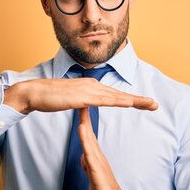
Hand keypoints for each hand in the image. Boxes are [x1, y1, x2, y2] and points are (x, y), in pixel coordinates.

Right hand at [4, 78, 157, 113]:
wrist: (33, 92)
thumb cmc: (49, 97)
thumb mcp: (69, 99)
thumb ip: (80, 101)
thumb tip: (85, 104)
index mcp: (90, 86)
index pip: (114, 94)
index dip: (130, 99)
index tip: (144, 104)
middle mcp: (92, 85)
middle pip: (119, 94)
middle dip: (139, 100)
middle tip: (156, 105)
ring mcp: (87, 89)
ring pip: (116, 97)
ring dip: (135, 101)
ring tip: (150, 105)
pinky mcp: (82, 96)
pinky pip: (104, 101)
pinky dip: (119, 102)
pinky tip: (130, 104)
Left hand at [78, 107, 146, 189]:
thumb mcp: (93, 176)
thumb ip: (89, 164)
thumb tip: (85, 155)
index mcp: (95, 157)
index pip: (88, 133)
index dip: (83, 117)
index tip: (78, 102)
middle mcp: (98, 156)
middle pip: (89, 131)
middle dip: (85, 114)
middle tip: (81, 95)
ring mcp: (98, 163)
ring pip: (90, 139)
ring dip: (85, 123)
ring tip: (81, 106)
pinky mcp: (98, 172)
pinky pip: (90, 154)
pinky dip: (86, 141)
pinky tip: (82, 131)